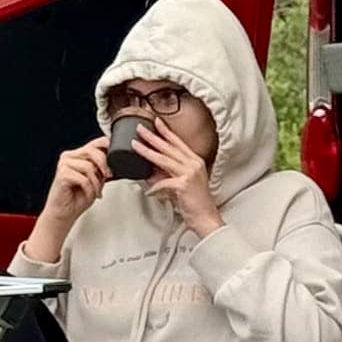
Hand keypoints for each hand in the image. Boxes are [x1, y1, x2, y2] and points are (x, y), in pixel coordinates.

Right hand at [27, 138, 108, 250]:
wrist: (63, 213)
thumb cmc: (77, 197)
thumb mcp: (95, 179)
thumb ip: (101, 168)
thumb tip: (113, 161)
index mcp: (76, 154)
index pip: (95, 143)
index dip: (108, 148)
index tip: (114, 159)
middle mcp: (69, 157)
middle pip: (93, 151)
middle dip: (104, 166)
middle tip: (106, 177)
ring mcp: (64, 165)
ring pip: (89, 166)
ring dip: (96, 183)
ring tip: (95, 191)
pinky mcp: (62, 175)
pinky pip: (84, 179)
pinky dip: (89, 189)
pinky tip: (88, 194)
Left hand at [133, 122, 220, 238]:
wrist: (206, 218)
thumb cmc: (195, 203)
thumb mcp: (182, 184)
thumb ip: (168, 174)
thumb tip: (151, 170)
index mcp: (195, 162)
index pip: (178, 143)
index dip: (166, 132)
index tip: (156, 122)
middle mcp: (194, 164)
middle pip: (169, 147)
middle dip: (153, 137)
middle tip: (140, 129)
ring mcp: (190, 173)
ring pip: (164, 159)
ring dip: (147, 151)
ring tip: (136, 145)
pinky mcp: (184, 184)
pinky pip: (163, 182)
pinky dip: (155, 187)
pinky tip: (149, 191)